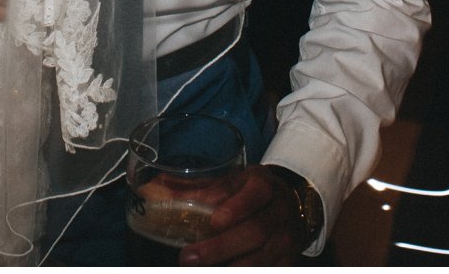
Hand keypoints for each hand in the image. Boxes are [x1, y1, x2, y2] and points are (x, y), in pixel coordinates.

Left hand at [177, 166, 308, 264]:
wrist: (294, 206)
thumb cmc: (253, 194)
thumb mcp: (233, 183)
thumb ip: (199, 189)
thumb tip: (154, 190)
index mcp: (264, 186)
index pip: (255, 193)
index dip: (237, 207)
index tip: (214, 220)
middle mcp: (279, 213)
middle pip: (255, 232)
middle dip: (220, 248)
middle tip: (187, 258)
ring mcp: (285, 241)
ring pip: (260, 260)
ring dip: (229, 268)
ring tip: (199, 269)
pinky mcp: (286, 262)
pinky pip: (265, 271)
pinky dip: (240, 272)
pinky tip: (220, 270)